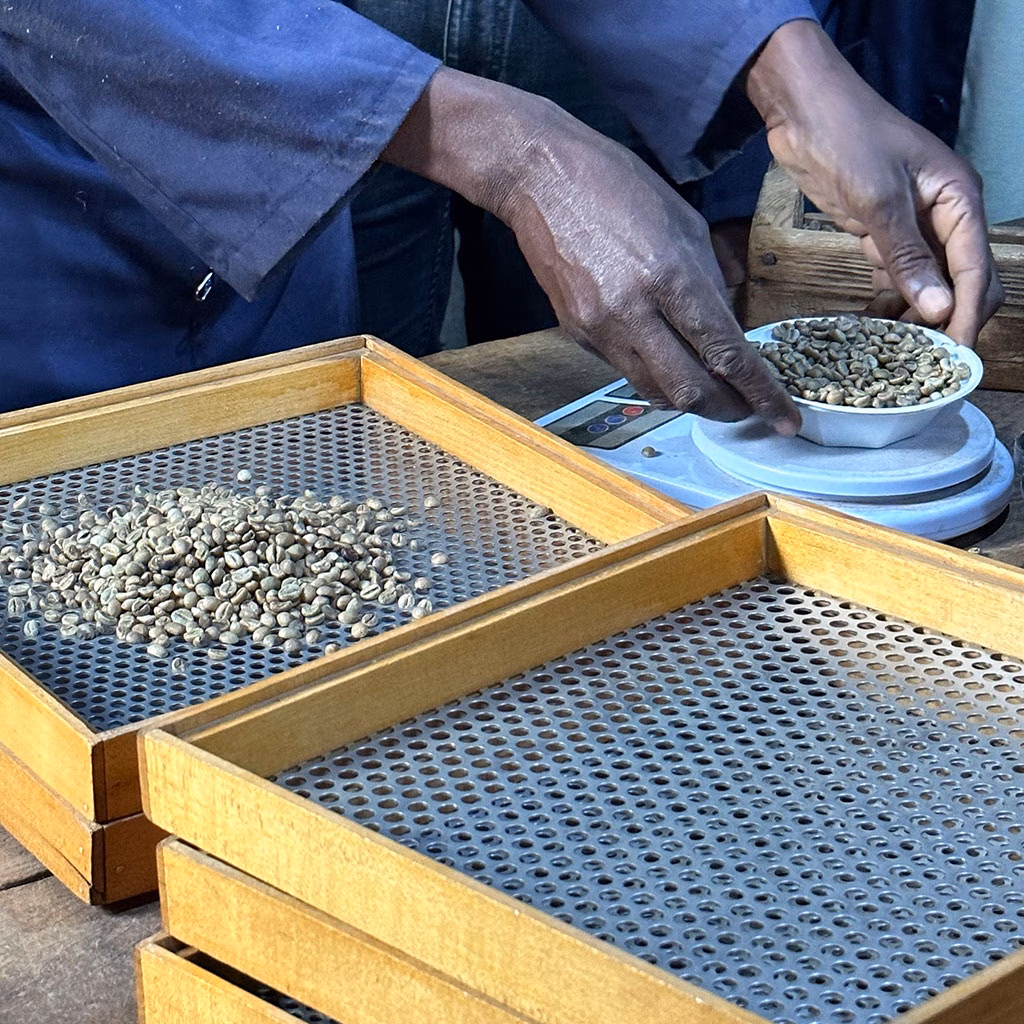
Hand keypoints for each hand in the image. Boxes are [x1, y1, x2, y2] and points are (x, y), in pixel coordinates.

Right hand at [382, 67, 799, 432]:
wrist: (539, 177)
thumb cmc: (618, 183)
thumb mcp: (684, 220)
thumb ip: (709, 278)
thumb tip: (730, 325)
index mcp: (670, 274)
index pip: (725, 352)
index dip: (760, 393)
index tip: (785, 418)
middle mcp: (633, 311)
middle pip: (689, 389)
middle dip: (727, 409)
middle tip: (750, 411)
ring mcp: (600, 327)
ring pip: (656, 390)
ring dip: (691, 400)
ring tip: (715, 395)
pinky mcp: (577, 331)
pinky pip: (626, 369)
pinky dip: (657, 377)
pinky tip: (671, 366)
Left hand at [747, 19, 1002, 346]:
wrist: (805, 110)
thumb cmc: (847, 137)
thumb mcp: (878, 199)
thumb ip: (908, 256)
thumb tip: (942, 308)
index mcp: (960, 200)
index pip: (977, 271)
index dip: (968, 318)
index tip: (955, 359)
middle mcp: (946, 215)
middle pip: (962, 282)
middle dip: (948, 322)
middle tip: (923, 363)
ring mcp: (914, 225)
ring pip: (929, 284)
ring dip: (916, 318)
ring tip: (893, 354)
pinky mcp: (883, 232)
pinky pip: (898, 276)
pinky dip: (890, 302)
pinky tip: (873, 329)